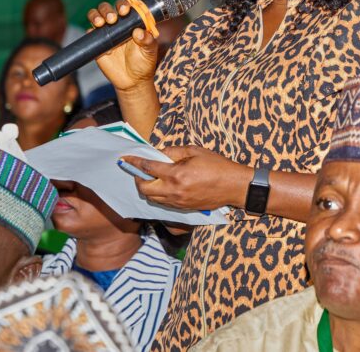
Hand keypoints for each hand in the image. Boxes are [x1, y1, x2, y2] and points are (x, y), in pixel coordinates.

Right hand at [86, 0, 159, 91]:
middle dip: (107, 10)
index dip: (123, 5)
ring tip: (101, 23)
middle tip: (112, 19)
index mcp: (131, 22)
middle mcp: (117, 24)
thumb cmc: (143, 62)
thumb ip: (147, 41)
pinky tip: (102, 43)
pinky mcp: (97, 43)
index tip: (125, 11)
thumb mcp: (149, 51)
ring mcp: (106, 32)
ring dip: (95, 16)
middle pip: (107, 8)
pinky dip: (92, 34)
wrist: (132, 81)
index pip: (125, 6)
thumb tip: (138, 32)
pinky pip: (90, 34)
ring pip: (95, 16)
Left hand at [122, 146, 249, 211]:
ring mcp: (177, 202)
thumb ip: (173, 152)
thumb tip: (158, 153)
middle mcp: (173, 190)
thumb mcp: (195, 151)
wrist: (234, 187)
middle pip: (144, 188)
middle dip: (137, 178)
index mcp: (176, 174)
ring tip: (150, 177)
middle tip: (139, 170)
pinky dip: (157, 195)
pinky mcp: (182, 208)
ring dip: (146, 188)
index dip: (134, 162)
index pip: (148, 167)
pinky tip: (161, 186)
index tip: (125, 159)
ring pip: (151, 198)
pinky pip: (162, 203)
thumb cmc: (217, 166)